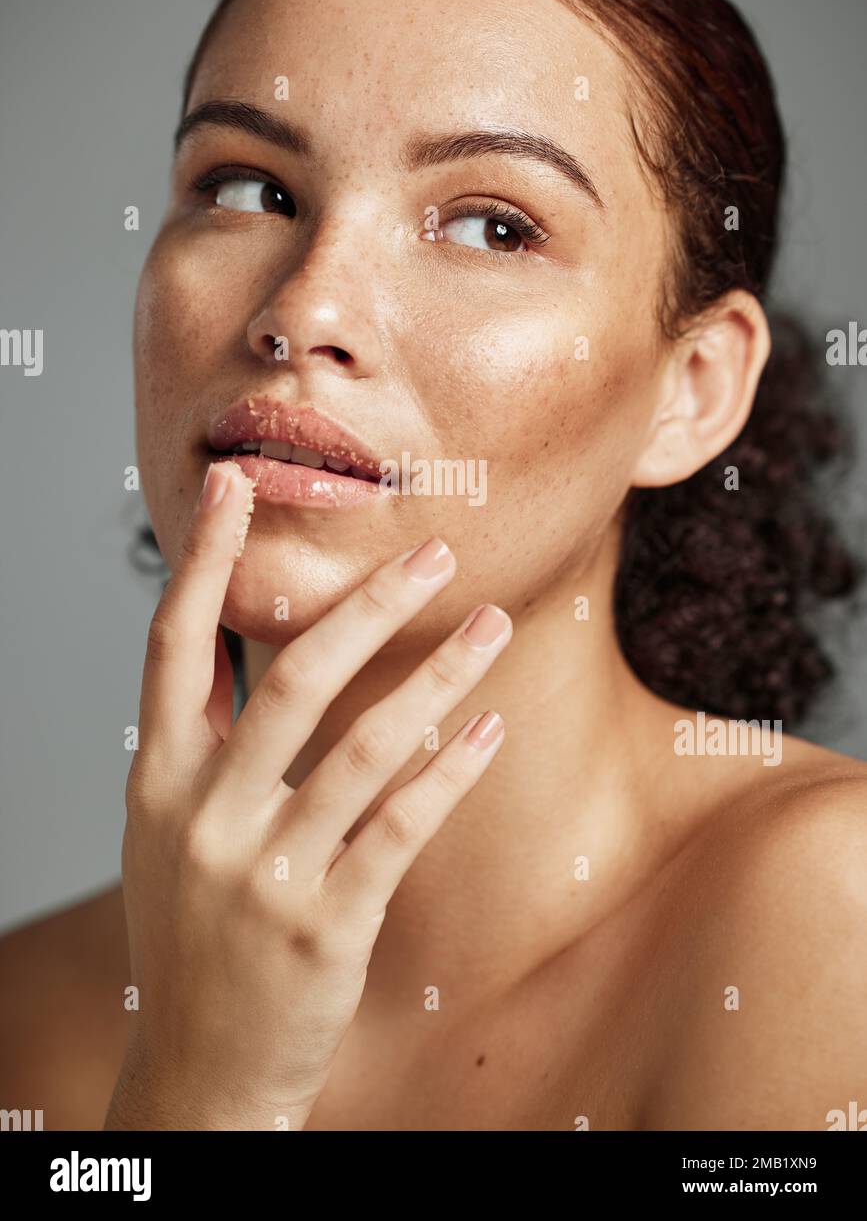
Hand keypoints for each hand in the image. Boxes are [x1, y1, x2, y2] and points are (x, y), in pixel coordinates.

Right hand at [104, 460, 510, 1129]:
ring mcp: (266, 872)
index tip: (233, 485)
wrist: (201, 1068)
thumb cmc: (193, 933)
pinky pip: (402, 825)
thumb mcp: (167, 834)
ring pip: (365, 744)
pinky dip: (450, 769)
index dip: (203, 561)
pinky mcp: (328, 923)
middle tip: (435, 552)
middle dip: (368, 604)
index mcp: (158, 781)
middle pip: (292, 678)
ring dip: (439, 674)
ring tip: (493, 623)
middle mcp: (205, 816)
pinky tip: (490, 726)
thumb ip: (200, 745)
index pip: (174, 645)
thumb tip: (235, 646)